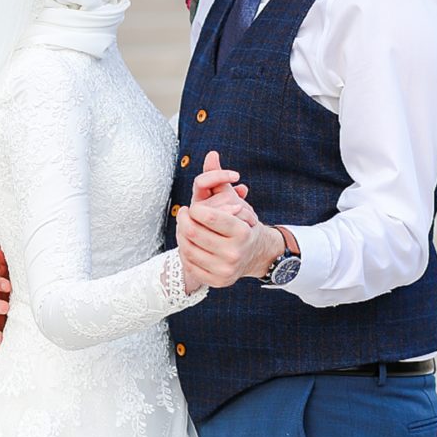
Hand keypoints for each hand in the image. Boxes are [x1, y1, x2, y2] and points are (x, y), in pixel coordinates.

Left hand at [177, 151, 285, 287]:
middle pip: (192, 233)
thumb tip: (211, 154)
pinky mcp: (217, 282)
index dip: (194, 209)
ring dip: (181, 236)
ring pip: (187, 249)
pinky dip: (185, 253)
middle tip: (184, 214)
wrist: (256, 255)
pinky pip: (190, 266)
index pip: (206, 216)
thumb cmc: (242, 223)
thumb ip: (219, 179)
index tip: (194, 207)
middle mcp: (235, 253)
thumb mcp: (234, 200)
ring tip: (184, 228)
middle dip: (184, 220)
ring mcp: (225, 270)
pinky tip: (189, 244)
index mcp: (241, 231)